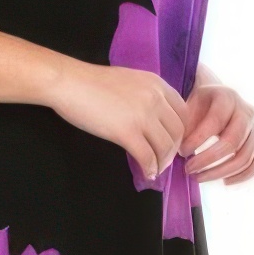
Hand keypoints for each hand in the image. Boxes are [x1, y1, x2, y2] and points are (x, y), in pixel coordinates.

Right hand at [46, 58, 190, 182]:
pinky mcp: (126, 132)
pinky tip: (147, 173)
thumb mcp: (130, 81)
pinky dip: (150, 168)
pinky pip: (147, 156)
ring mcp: (142, 116)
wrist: (70, 83)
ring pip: (165, 146)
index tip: (174, 142)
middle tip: (166, 159)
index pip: (183, 112)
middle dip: (174, 149)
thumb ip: (145, 95)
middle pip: (177, 131)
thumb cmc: (92, 82)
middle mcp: (155, 99)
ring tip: (156, 168)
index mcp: (157, 84)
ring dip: (163, 162)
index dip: (182, 131)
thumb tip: (151, 116)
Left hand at [179, 75, 253, 183]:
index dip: (197, 140)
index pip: (215, 121)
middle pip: (232, 142)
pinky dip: (242, 176)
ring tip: (200, 177)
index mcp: (227, 97)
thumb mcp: (189, 106)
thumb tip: (181, 152)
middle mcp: (246, 112)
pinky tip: (224, 181)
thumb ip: (185, 125)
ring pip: (245, 157)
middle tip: (189, 169)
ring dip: (221, 172)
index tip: (181, 152)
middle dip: (208, 160)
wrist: (217, 98)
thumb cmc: (199, 105)